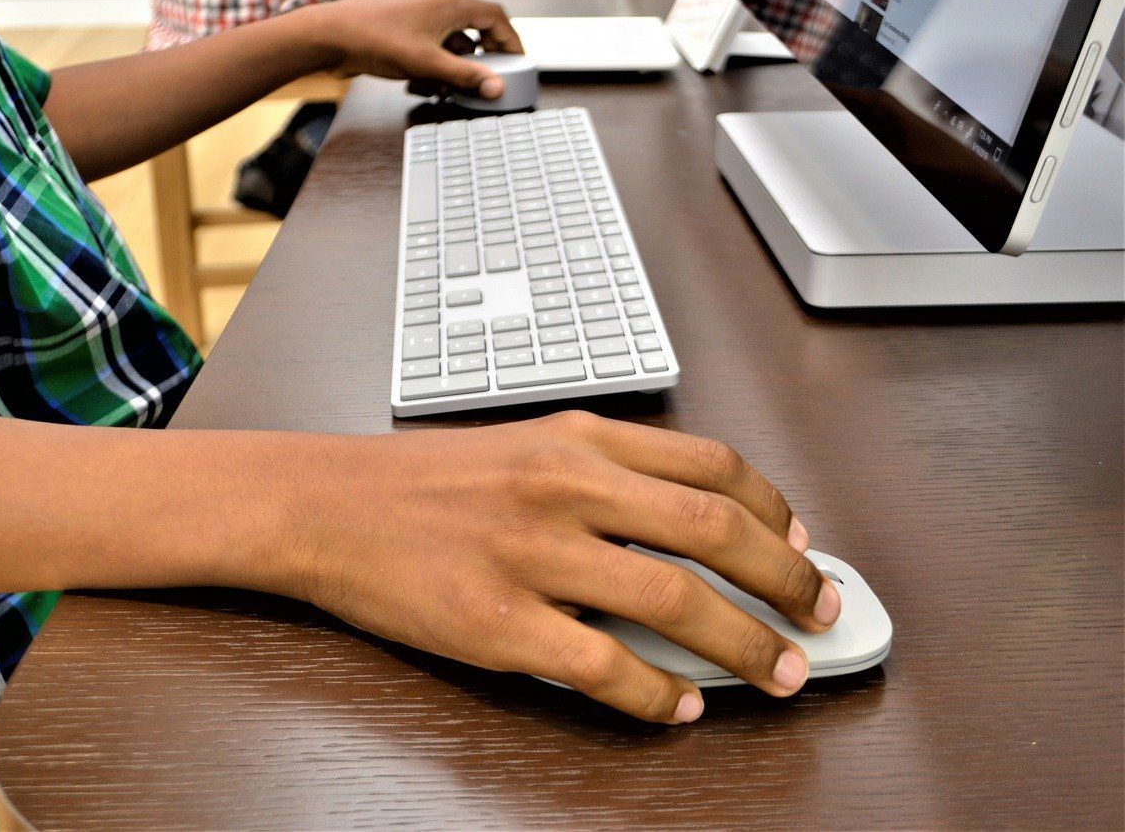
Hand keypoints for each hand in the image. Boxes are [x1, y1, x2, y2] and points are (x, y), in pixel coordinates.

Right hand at [255, 411, 838, 723]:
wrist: (324, 504)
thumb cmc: (418, 479)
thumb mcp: (521, 444)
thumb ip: (601, 470)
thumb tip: (681, 521)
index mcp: (578, 438)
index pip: (710, 465)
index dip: (774, 509)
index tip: (800, 541)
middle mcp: (566, 486)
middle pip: (714, 529)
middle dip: (788, 578)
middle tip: (822, 613)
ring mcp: (534, 554)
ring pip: (676, 600)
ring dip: (746, 643)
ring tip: (779, 672)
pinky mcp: (500, 622)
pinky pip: (605, 667)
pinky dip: (657, 694)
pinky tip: (679, 707)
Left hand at [300, 0, 522, 98]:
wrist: (332, 36)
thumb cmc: (374, 40)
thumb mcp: (427, 64)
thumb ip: (465, 76)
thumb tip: (495, 86)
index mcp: (449, 4)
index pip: (496, 17)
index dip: (511, 40)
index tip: (518, 62)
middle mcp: (438, 2)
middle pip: (477, 26)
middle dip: (484, 56)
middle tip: (489, 78)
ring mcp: (421, 12)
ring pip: (454, 37)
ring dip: (458, 63)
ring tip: (453, 86)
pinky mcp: (406, 25)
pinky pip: (434, 42)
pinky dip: (437, 62)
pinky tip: (426, 83)